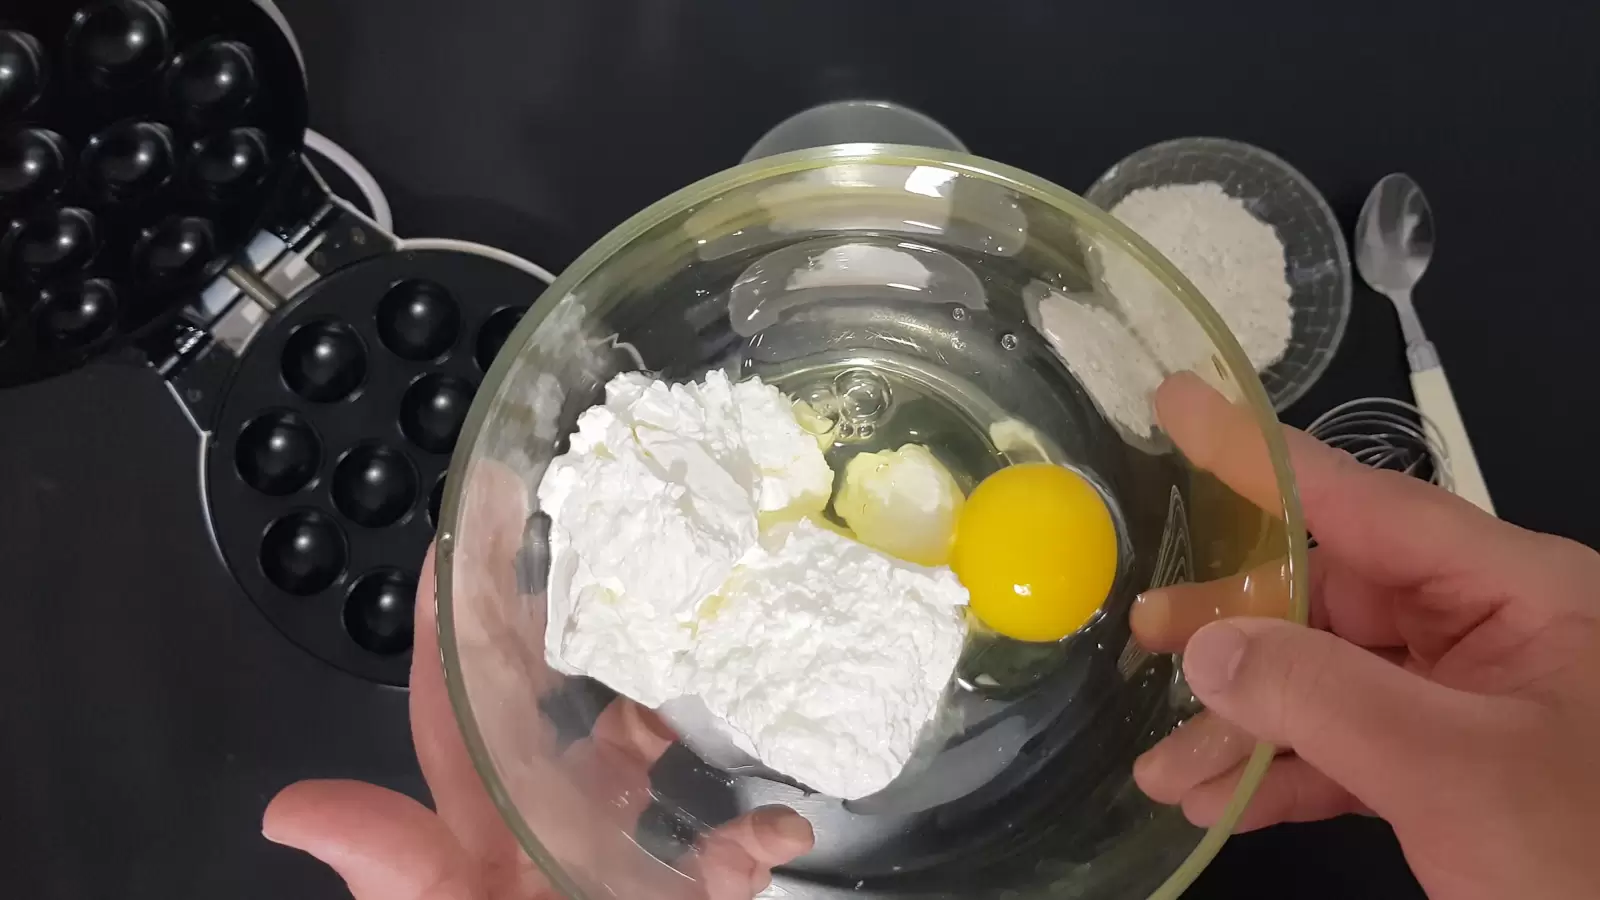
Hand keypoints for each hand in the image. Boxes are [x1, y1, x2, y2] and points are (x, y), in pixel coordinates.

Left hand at [262, 516, 812, 898]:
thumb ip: (394, 867)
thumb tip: (286, 811)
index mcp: (475, 823)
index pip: (458, 700)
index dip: (454, 615)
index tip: (474, 523)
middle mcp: (540, 827)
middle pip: (561, 712)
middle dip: (587, 636)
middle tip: (627, 555)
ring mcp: (612, 861)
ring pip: (650, 771)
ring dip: (684, 721)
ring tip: (723, 664)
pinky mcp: (680, 893)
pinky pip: (726, 859)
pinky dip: (755, 840)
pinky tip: (779, 825)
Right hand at [1131, 373, 1599, 899]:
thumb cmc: (1590, 855)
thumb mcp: (1453, 770)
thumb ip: (1322, 698)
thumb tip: (1208, 649)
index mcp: (1518, 593)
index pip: (1366, 502)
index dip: (1259, 456)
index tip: (1176, 403)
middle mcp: (1490, 631)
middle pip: (1333, 599)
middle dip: (1237, 633)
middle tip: (1146, 637)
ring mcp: (1471, 704)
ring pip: (1329, 684)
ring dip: (1244, 729)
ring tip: (1164, 771)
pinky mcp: (1453, 771)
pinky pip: (1349, 749)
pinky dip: (1283, 775)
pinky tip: (1217, 803)